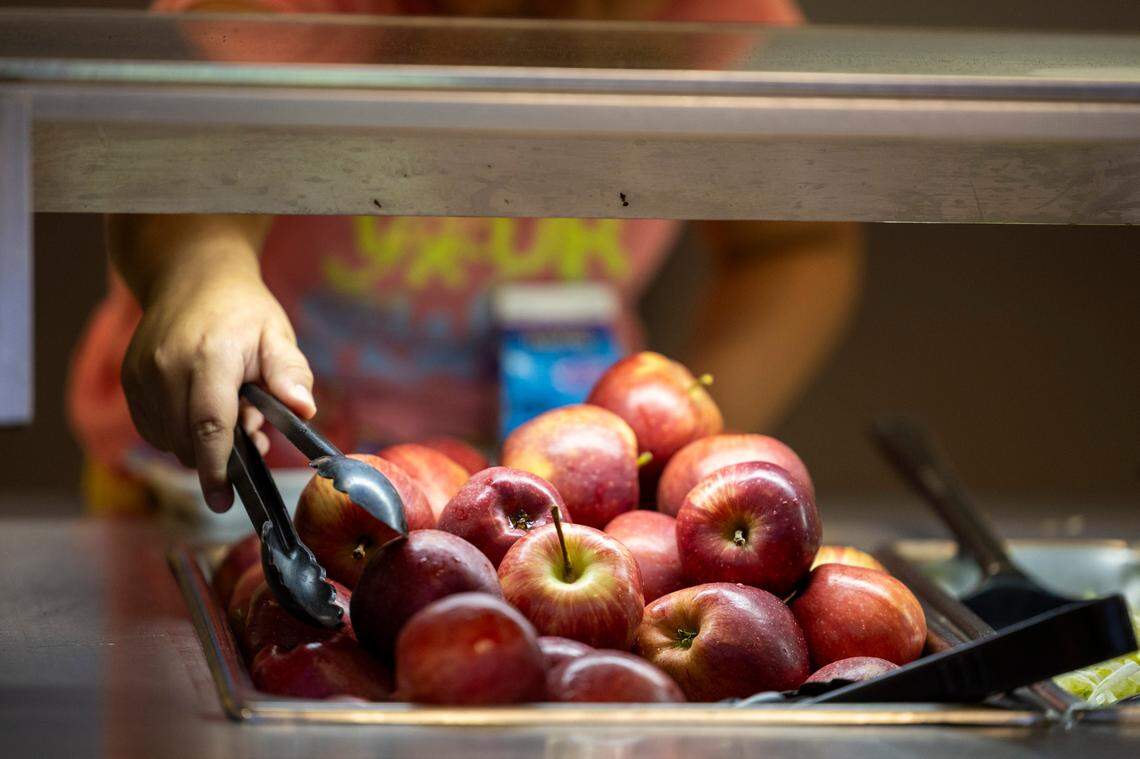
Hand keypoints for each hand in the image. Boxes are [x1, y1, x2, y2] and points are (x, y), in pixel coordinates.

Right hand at [121, 266, 314, 511]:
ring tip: (232, 414)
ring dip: (200, 445)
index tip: (224, 500)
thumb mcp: (277, 335)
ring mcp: (141, 374)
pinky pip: (153, 429)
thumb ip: (290, 373)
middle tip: (254, 436)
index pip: (209, 425)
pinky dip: (179, 434)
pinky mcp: (129, 380)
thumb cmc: (243, 311)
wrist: (192, 277)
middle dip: (220, 457)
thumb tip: (304, 409)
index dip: (217, 468)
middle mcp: (167, 367)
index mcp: (210, 356)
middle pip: (188, 440)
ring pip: (169, 440)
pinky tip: (203, 411)